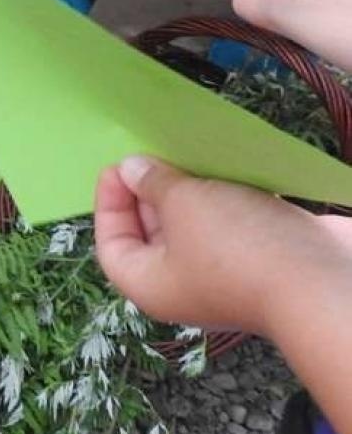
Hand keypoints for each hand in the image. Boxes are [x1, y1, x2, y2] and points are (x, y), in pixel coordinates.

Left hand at [92, 155, 351, 337]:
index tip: (118, 165)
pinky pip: (239, 221)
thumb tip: (131, 170)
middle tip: (154, 148)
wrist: (323, 282)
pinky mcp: (267, 257)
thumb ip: (154, 184)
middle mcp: (185, 284)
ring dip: (195, 188)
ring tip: (188, 149)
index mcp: (150, 284)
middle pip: (154, 233)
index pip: (112, 245)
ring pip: (200, 224)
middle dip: (152, 190)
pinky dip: (232, 194)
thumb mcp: (183, 205)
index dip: (109, 204)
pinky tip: (229, 163)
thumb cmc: (237, 248)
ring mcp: (229, 272)